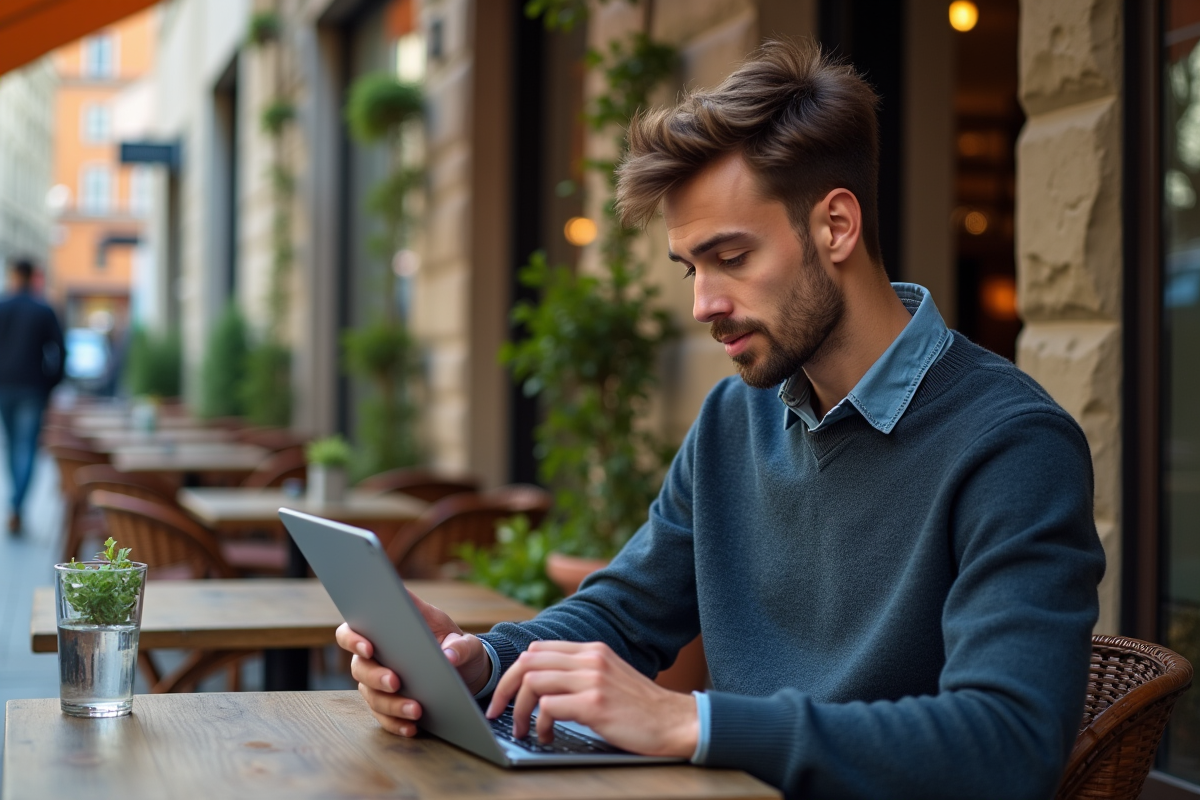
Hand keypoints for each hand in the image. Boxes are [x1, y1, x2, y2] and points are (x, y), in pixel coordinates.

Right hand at [334, 590, 491, 736]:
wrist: (465, 674)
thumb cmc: (455, 646)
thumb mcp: (464, 641)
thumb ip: (461, 645)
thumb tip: (449, 656)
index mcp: (384, 632)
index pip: (352, 632)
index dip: (353, 639)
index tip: (369, 647)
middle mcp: (374, 659)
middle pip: (359, 667)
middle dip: (376, 676)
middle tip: (395, 682)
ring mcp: (377, 685)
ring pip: (372, 696)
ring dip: (392, 704)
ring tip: (416, 710)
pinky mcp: (387, 707)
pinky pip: (384, 718)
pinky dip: (397, 723)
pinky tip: (412, 727)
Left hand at [485, 640, 697, 757]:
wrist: (675, 721)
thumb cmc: (641, 708)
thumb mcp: (610, 677)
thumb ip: (581, 673)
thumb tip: (541, 683)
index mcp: (593, 650)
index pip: (538, 649)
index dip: (514, 672)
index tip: (506, 694)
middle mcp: (590, 659)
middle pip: (528, 661)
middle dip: (506, 688)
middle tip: (499, 711)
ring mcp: (592, 679)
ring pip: (533, 681)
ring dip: (520, 709)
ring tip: (523, 729)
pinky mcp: (595, 704)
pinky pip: (548, 706)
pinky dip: (539, 723)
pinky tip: (546, 736)